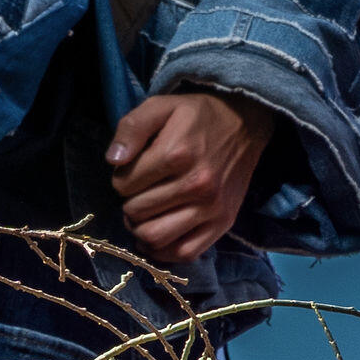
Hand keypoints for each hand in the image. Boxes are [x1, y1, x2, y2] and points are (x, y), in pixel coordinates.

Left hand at [107, 88, 269, 263]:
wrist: (246, 123)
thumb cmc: (197, 115)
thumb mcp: (161, 106)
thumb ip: (132, 128)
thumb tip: (113, 161)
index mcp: (176, 154)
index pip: (123, 185)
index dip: (122, 179)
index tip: (134, 172)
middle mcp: (196, 184)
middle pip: (136, 212)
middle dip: (130, 204)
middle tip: (140, 193)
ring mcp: (211, 207)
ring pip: (155, 237)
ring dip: (141, 229)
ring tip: (146, 215)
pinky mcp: (223, 223)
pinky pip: (185, 253)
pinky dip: (165, 252)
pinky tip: (158, 236)